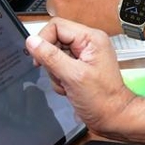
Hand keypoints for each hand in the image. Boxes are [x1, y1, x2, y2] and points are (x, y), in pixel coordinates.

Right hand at [25, 19, 144, 143]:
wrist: (113, 118)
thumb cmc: (102, 99)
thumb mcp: (73, 76)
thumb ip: (51, 57)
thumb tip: (31, 41)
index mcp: (91, 38)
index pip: (57, 26)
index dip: (44, 40)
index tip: (39, 59)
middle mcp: (88, 43)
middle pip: (53, 41)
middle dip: (51, 62)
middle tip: (61, 76)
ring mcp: (83, 56)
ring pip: (54, 56)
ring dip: (55, 74)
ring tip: (68, 85)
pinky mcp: (79, 68)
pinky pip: (58, 68)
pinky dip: (59, 80)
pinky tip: (69, 89)